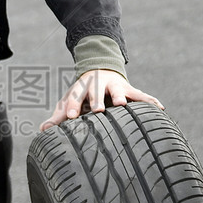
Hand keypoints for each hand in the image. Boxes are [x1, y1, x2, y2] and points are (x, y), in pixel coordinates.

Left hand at [39, 69, 163, 130]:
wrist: (101, 70)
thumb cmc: (83, 94)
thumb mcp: (70, 102)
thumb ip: (59, 117)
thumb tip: (43, 131)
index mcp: (82, 88)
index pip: (76, 96)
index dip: (74, 106)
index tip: (72, 116)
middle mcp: (99, 84)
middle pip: (97, 91)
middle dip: (97, 99)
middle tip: (98, 110)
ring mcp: (116, 86)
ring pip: (119, 90)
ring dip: (121, 96)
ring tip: (123, 105)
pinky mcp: (130, 90)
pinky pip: (142, 96)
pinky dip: (150, 102)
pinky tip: (160, 109)